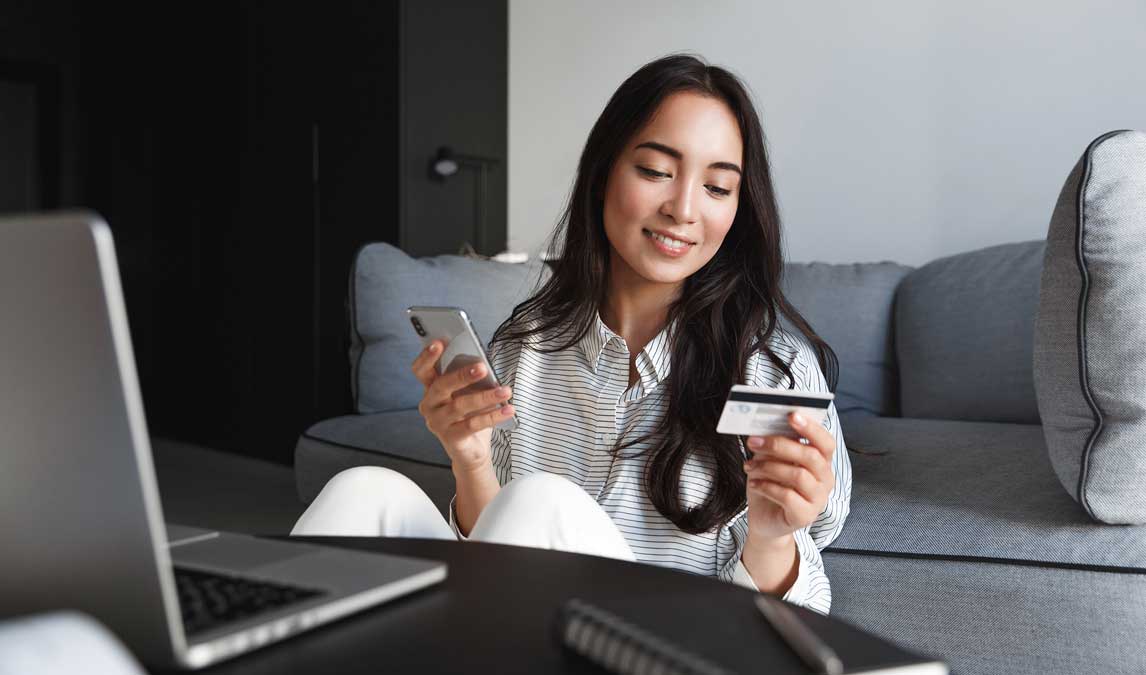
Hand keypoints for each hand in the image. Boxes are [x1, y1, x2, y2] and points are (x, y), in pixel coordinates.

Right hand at [411, 340, 514, 473]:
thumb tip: (483, 364)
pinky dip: (493, 416)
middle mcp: (429, 405)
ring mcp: (438, 422)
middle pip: (441, 386)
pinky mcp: (451, 438)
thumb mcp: (469, 393)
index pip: (421, 370)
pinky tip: (508, 409)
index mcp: (431, 388)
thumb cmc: (469, 416)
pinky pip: (473, 424)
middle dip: (461, 375)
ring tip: (506, 390)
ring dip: (486, 397)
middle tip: (482, 367)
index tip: (439, 342)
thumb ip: (470, 378)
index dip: (427, 356)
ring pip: (460, 405)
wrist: (471, 451)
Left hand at [742, 411, 835, 541]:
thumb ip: (775, 445)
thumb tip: (765, 426)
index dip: (811, 427)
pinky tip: (754, 483)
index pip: (825, 442)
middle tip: (754, 441)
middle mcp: (825, 479)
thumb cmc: (771, 486)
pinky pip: (787, 496)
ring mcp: (818, 499)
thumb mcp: (771, 461)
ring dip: (768, 467)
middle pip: (810, 456)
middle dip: (779, 445)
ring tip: (749, 466)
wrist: (766, 520)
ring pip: (798, 475)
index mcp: (822, 462)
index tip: (792, 415)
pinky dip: (766, 486)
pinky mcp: (805, 516)